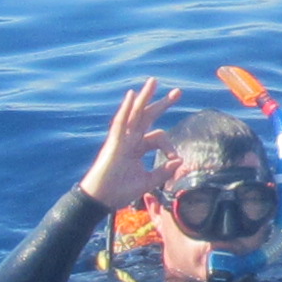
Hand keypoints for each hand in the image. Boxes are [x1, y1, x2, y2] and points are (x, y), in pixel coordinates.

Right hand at [80, 79, 173, 205]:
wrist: (101, 199)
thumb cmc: (120, 191)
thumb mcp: (147, 181)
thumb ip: (163, 171)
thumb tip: (180, 161)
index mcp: (138, 147)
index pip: (158, 137)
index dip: (170, 146)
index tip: (175, 158)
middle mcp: (130, 140)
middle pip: (147, 116)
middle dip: (162, 104)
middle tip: (178, 92)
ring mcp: (121, 139)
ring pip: (134, 114)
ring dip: (145, 97)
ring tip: (153, 81)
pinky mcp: (113, 143)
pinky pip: (120, 122)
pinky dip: (126, 108)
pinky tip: (133, 95)